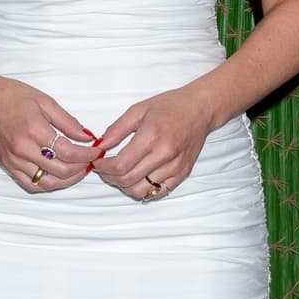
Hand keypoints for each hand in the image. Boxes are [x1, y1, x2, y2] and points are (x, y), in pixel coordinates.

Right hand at [0, 75, 100, 192]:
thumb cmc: (15, 97)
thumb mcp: (46, 102)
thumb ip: (68, 122)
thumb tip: (88, 137)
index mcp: (34, 130)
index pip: (68, 152)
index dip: (87, 155)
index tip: (97, 152)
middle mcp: (23, 149)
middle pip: (61, 170)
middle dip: (81, 168)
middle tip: (90, 161)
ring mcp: (14, 161)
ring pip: (48, 182)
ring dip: (68, 180)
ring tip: (78, 170)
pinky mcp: (8, 166)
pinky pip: (32, 185)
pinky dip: (49, 184)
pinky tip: (59, 176)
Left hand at [92, 85, 216, 200]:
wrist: (200, 109)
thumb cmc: (171, 106)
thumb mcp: (138, 110)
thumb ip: (116, 129)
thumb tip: (100, 146)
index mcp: (152, 136)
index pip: (120, 165)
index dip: (103, 167)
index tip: (97, 162)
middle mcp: (165, 155)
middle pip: (128, 181)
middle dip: (110, 177)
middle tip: (104, 169)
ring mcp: (175, 167)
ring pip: (141, 191)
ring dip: (124, 186)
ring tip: (120, 174)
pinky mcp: (182, 174)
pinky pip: (157, 192)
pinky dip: (143, 190)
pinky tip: (137, 178)